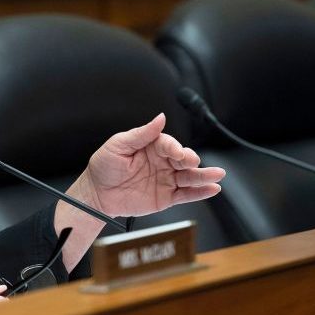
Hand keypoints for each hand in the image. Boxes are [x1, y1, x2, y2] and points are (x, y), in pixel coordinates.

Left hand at [83, 113, 224, 217]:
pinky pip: (186, 194)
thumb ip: (141, 133)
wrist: (96, 194)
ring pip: (189, 177)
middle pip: (183, 159)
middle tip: (192, 162)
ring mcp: (165, 179)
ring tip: (217, 175)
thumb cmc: (103, 167)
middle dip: (191, 160)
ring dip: (204, 176)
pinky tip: (211, 189)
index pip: (169, 144)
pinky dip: (199, 192)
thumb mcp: (118, 145)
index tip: (177, 152)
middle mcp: (162, 162)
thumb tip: (160, 118)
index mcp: (151, 146)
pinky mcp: (166, 197)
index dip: (174, 148)